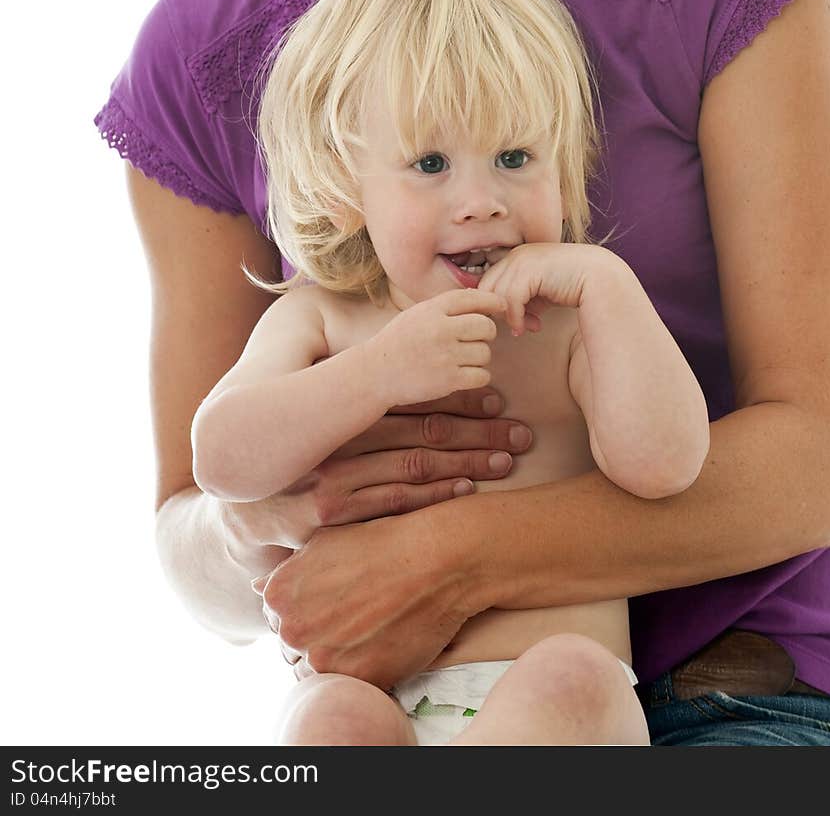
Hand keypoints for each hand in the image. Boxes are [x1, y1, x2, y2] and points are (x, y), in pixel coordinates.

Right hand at [216, 386, 532, 570]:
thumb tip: (420, 375)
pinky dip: (434, 498)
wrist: (242, 507)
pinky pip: (393, 505)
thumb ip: (368, 404)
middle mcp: (343, 443)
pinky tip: (468, 491)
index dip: (460, 400)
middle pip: (424, 432)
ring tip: (509, 461)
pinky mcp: (330, 519)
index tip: (500, 400)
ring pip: (415, 468)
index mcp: (346, 413)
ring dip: (468, 464)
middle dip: (479, 433)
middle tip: (523, 434)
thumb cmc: (297, 459)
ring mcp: (337, 482)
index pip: (414, 401)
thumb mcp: (327, 423)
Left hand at [255, 506, 476, 688]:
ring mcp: (323, 659)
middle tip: (350, 619)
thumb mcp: (324, 542)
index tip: (330, 605)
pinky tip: (379, 646)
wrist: (434, 559)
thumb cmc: (381, 542)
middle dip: (316, 638)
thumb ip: (287, 570)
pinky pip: (348, 688)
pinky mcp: (357, 680)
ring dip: (334, 660)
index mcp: (278, 595)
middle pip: (293, 649)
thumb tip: (256, 585)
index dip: (305, 613)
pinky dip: (362, 673)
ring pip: (316, 673)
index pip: (277, 621)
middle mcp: (292, 630)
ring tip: (365, 634)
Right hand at [369, 288, 507, 403]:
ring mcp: (445, 356)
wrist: (375, 373)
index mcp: (431, 310)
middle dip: (486, 333)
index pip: (472, 298)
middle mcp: (440, 330)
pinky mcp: (448, 381)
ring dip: (479, 357)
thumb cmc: (399, 342)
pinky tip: (465, 375)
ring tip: (462, 359)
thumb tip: (484, 300)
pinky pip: (482, 375)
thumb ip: (446, 307)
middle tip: (476, 339)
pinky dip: (478, 376)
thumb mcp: (417, 315)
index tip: (500, 306)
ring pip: (485, 353)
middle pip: (485, 326)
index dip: (492, 300)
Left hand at [479, 242, 591, 334]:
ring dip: (509, 318)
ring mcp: (521, 260)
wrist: (599, 278)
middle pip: (485, 288)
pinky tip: (531, 328)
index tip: (514, 322)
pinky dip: (516, 318)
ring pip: (496, 295)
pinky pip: (510, 298)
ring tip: (526, 329)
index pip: (487, 283)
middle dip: (498, 312)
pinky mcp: (529, 269)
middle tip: (518, 328)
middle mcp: (514, 255)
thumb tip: (501, 316)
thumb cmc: (570, 287)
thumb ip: (520, 300)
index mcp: (515, 257)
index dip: (495, 305)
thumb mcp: (540, 294)